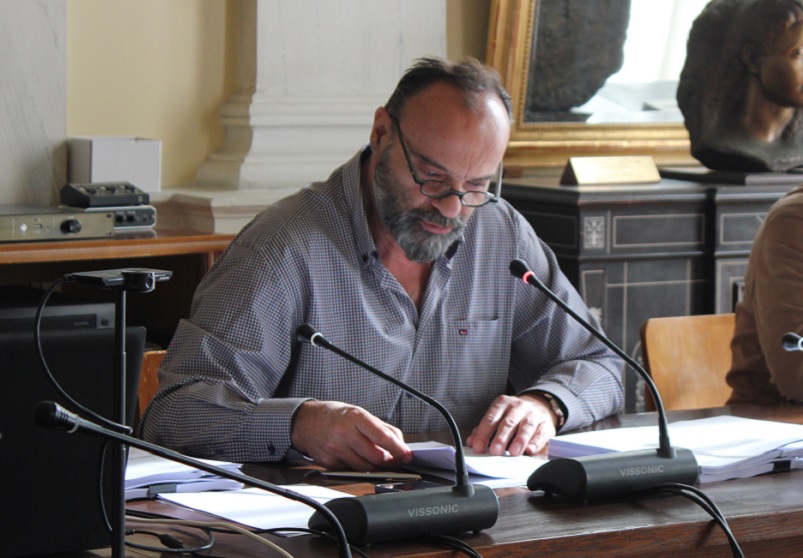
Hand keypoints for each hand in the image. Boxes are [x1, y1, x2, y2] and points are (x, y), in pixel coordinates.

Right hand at [291, 400, 412, 470]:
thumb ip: (382, 428)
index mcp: (356, 416)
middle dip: (390, 462)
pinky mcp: (329, 463)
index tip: (408, 455)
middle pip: (376, 457)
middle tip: (396, 461)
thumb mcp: (359, 413)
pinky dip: (360, 470)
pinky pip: (352, 472)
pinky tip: (360, 461)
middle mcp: (345, 432)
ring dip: (377, 468)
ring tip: (380, 462)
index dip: (398, 449)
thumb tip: (400, 445)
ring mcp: (335, 449)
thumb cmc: (337, 417)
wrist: (306, 422)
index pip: (382, 436)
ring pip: (365, 468)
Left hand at [465, 394, 556, 456]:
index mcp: (503, 403)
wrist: (539, 406)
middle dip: (501, 438)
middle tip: (495, 451)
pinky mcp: (546, 425)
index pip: (491, 418)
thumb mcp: (498, 417)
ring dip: (519, 440)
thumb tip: (472, 442)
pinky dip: (536, 443)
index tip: (478, 447)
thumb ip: (484, 430)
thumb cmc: (514, 416)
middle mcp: (519, 406)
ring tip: (512, 452)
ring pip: (526, 427)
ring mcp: (534, 414)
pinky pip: (542, 434)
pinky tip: (530, 450)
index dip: (484, 433)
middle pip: (508, 422)